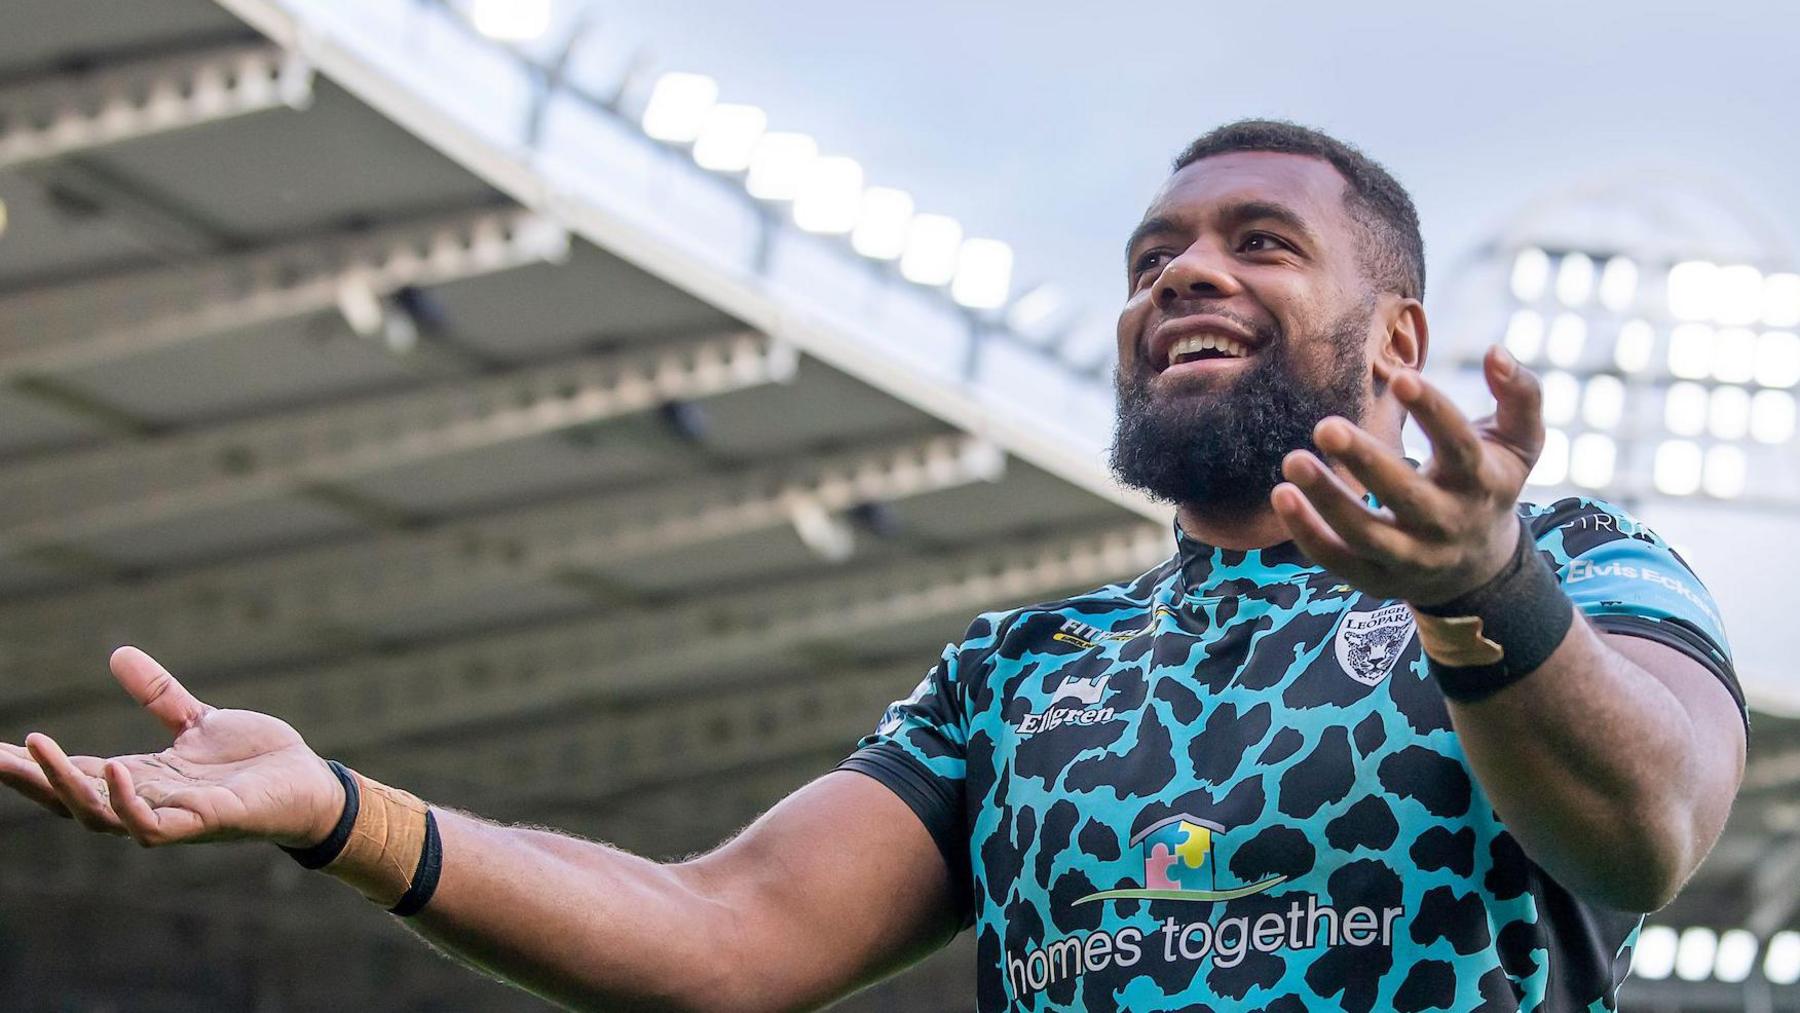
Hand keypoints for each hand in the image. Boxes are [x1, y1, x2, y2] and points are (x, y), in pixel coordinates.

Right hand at [0, 647, 343, 848]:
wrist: (310, 783)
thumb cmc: (255, 760)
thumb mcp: (198, 720)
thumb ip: (158, 694)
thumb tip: (118, 654)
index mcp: (142, 778)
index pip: (73, 774)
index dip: (33, 765)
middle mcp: (149, 801)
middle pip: (72, 800)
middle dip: (30, 780)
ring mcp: (175, 816)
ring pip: (102, 815)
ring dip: (66, 786)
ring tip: (35, 749)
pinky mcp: (208, 822)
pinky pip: (156, 825)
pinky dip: (129, 803)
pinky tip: (114, 770)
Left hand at [1270, 345, 1543, 606]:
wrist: (1480, 567)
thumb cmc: (1489, 482)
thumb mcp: (1520, 442)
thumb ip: (1521, 394)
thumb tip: (1497, 350)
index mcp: (1482, 482)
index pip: (1460, 446)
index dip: (1435, 412)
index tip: (1401, 377)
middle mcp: (1448, 522)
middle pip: (1406, 495)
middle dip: (1366, 461)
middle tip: (1325, 425)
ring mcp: (1413, 556)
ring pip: (1366, 533)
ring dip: (1327, 499)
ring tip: (1292, 461)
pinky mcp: (1378, 578)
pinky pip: (1338, 560)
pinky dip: (1308, 534)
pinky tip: (1282, 495)